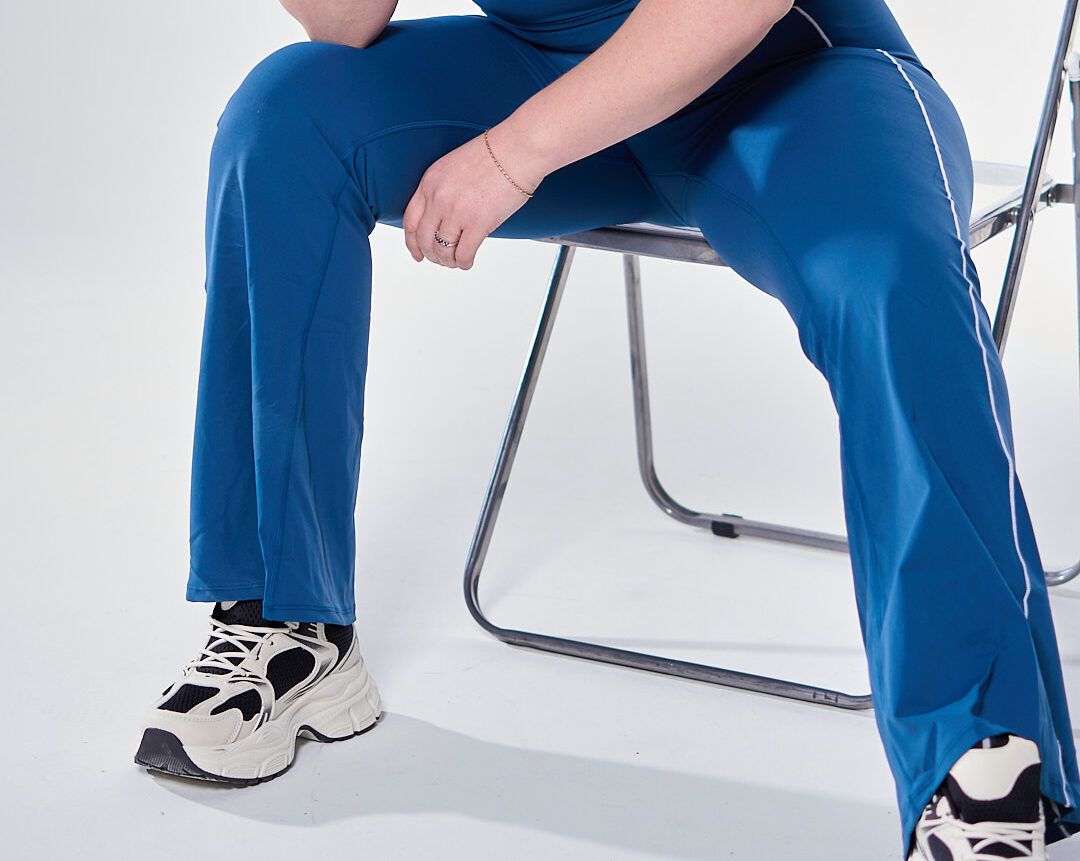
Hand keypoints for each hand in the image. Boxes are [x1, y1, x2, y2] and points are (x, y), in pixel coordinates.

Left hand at [403, 126, 544, 269]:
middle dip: (431, 255)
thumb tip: (444, 216)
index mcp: (430, 182)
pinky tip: (467, 262)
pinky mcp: (477, 224)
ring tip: (455, 261)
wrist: (517, 150)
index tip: (417, 252)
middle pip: (424, 239)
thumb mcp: (454, 167)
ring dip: (448, 261)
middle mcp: (438, 198)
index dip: (412, 242)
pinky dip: (464, 262)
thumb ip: (443, 190)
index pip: (410, 221)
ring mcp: (456, 212)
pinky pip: (463, 254)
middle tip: (440, 259)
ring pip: (442, 250)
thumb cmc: (494, 155)